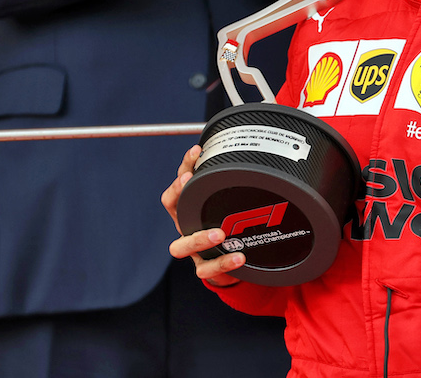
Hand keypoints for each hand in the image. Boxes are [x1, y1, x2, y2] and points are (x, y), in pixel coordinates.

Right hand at [160, 145, 244, 286]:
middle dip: (180, 193)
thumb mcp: (223, 205)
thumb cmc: (224, 227)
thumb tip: (247, 153)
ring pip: (182, 246)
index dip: (184, 168)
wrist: (229, 263)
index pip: (178, 185)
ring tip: (220, 234)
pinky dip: (223, 263)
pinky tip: (238, 256)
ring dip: (199, 238)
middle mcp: (185, 227)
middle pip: (173, 210)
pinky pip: (207, 269)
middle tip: (190, 181)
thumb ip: (229, 186)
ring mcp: (193, 250)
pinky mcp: (205, 268)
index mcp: (188, 210)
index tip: (197, 152)